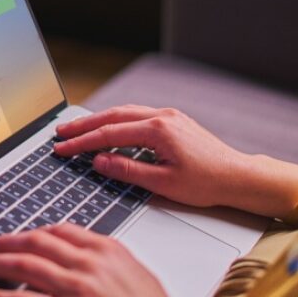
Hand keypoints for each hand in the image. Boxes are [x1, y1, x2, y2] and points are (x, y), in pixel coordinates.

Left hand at [0, 224, 226, 296]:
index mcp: (108, 249)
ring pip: (25, 266)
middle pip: (37, 242)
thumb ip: (105, 264)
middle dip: (8, 241)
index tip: (23, 235)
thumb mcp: (135, 275)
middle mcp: (90, 263)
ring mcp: (77, 287)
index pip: (62, 230)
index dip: (35, 232)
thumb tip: (81, 264)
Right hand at [54, 105, 297, 217]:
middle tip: (60, 133)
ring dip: (98, 120)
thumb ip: (128, 170)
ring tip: (77, 129)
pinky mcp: (173, 121)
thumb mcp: (163, 183)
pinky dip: (116, 121)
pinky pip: (137, 116)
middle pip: (112, 116)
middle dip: (83, 125)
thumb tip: (100, 162)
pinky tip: (107, 128)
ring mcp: (168, 116)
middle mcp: (162, 116)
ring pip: (124, 113)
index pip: (109, 134)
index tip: (62, 149)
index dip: (82, 143)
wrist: (238, 177)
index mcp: (158, 130)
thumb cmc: (207, 183)